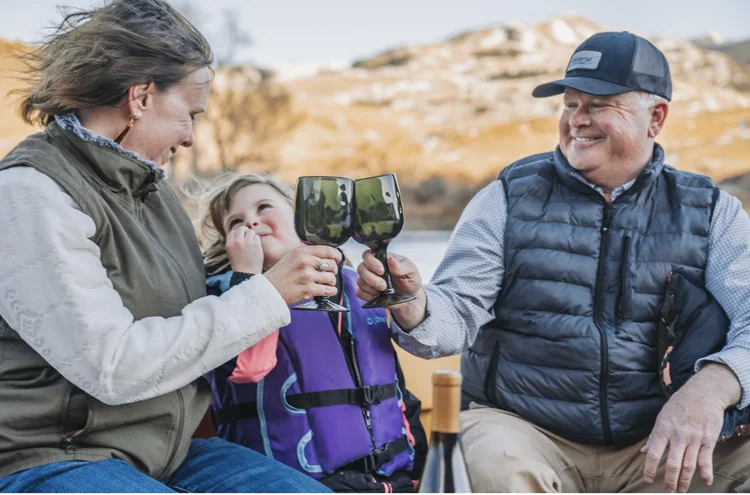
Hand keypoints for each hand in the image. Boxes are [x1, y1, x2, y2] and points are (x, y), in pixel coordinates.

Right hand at [226, 226, 263, 273]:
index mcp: (229, 244)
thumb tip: (239, 231)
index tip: (241, 239)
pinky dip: (257, 240)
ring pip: (250, 231)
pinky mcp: (255, 245)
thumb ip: (234, 242)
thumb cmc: (240, 264)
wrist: (247, 274)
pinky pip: (257, 237)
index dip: (238, 234)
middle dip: (245, 231)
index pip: (233, 232)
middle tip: (248, 238)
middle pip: (241, 229)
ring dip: (252, 236)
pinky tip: (256, 247)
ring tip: (252, 244)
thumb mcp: (231, 252)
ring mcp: (246, 243)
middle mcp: (237, 242)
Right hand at [264, 245, 341, 304]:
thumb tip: (327, 257)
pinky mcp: (308, 289)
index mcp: (301, 251)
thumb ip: (307, 255)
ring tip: (325, 284)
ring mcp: (307, 276)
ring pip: (332, 278)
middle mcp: (305, 262)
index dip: (337, 256)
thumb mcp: (291, 257)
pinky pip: (329, 290)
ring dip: (331, 282)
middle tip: (328, 275)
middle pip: (332, 264)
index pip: (328, 250)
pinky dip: (331, 291)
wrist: (267, 291)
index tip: (338, 260)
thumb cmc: (279, 275)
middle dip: (333, 271)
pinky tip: (327, 291)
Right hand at [356, 250, 426, 329]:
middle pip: (361, 268)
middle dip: (370, 278)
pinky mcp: (367, 291)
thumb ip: (401, 266)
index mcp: (383, 259)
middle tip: (383, 285)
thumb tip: (390, 259)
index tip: (381, 271)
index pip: (368, 255)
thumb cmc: (410, 281)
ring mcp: (369, 280)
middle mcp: (373, 268)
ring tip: (383, 290)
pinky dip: (367, 295)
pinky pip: (359, 292)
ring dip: (370, 288)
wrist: (410, 299)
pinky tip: (377, 296)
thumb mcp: (411, 272)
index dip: (371, 262)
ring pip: (359, 280)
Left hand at [641, 365, 736, 491]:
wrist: (702, 393)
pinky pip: (706, 459)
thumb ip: (654, 437)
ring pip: (688, 465)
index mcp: (663, 430)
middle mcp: (678, 436)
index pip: (653, 453)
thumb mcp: (662, 417)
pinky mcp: (708, 440)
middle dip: (669, 480)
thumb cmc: (679, 405)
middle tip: (668, 492)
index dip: (649, 468)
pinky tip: (706, 482)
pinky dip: (706, 473)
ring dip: (684, 481)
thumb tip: (643, 452)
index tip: (648, 479)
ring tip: (680, 491)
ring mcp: (694, 438)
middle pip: (672, 463)